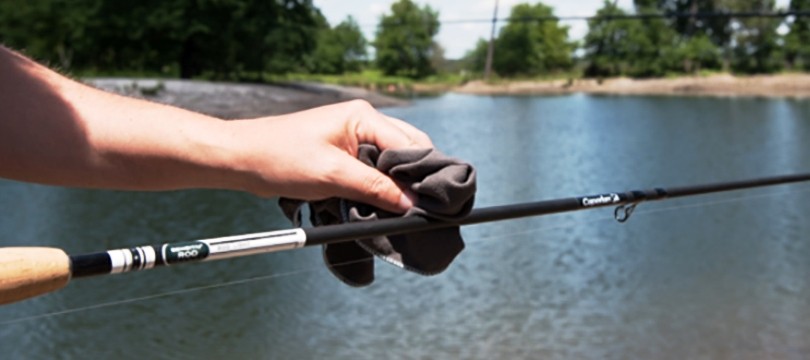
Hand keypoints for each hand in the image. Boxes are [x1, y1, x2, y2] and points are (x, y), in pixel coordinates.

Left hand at [228, 100, 432, 212]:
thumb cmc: (281, 158)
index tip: (430, 205)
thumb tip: (413, 204)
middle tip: (421, 208)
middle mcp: (364, 121)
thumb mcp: (334, 176)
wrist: (242, 159)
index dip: (422, 175)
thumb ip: (377, 189)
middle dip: (415, 178)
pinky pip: (375, 167)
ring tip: (403, 208)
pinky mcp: (345, 152)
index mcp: (364, 116)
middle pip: (408, 149)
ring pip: (393, 160)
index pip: (410, 145)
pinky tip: (384, 202)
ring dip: (398, 183)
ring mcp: (355, 135)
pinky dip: (382, 184)